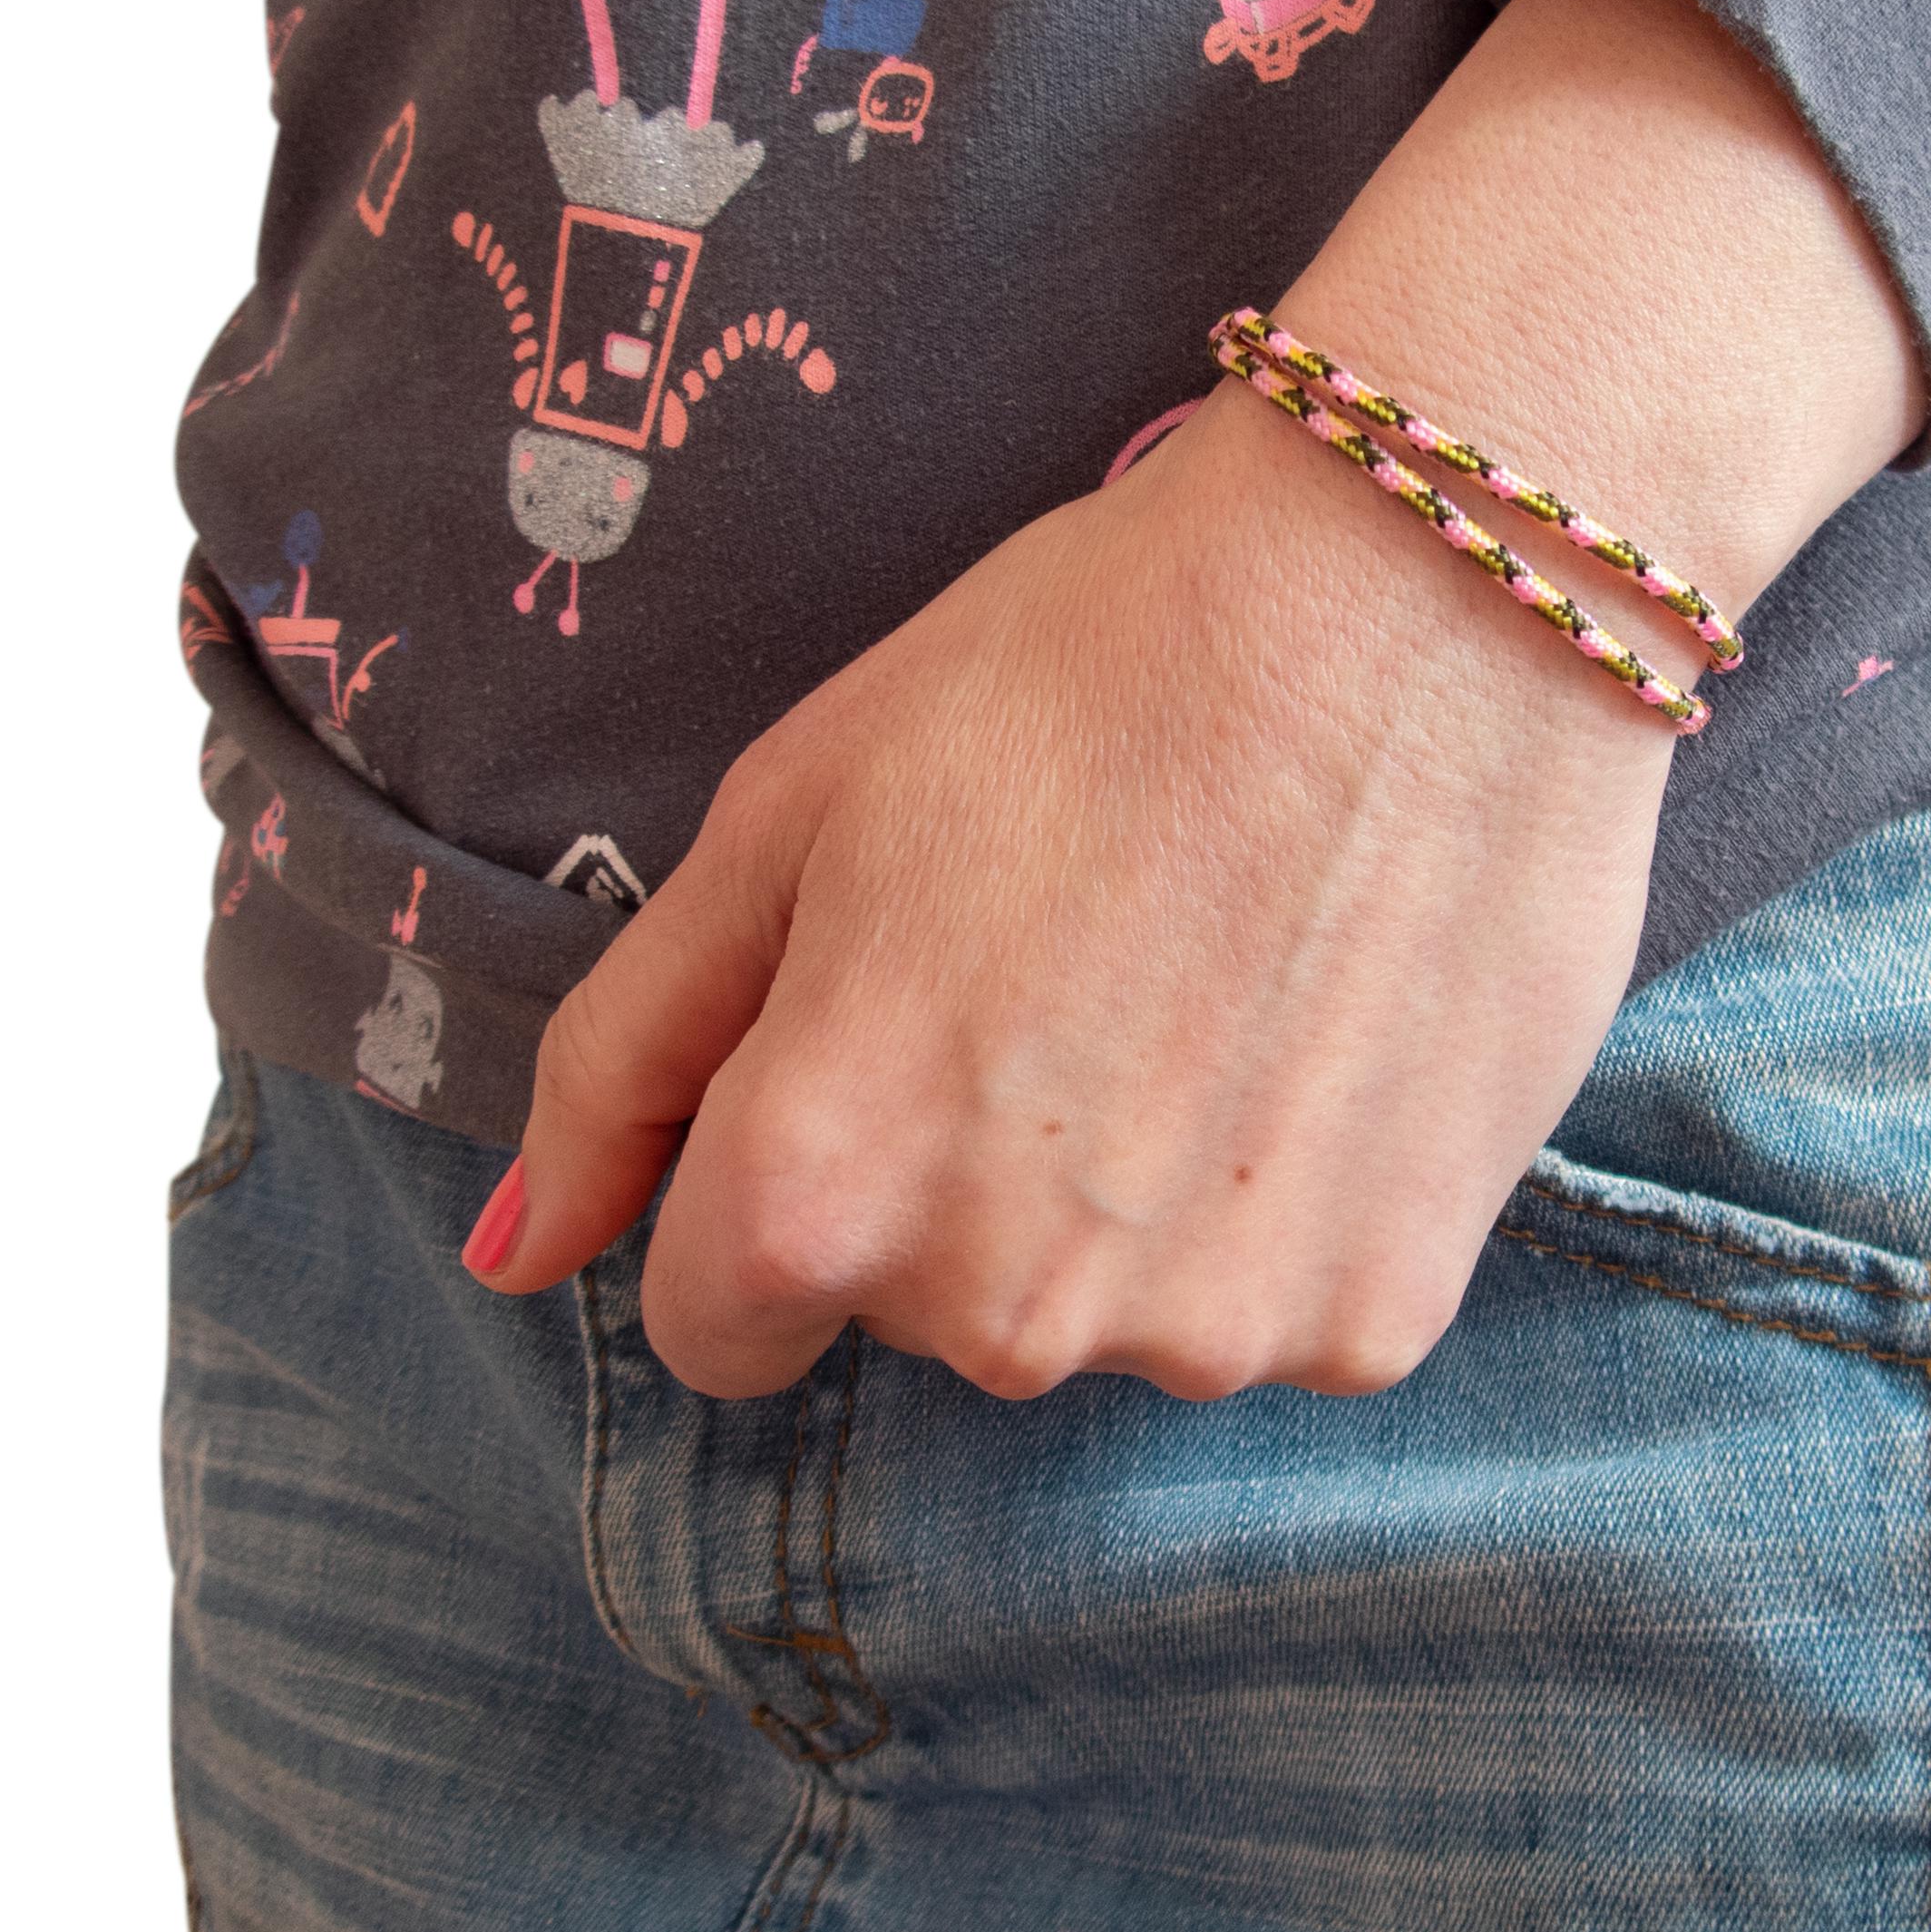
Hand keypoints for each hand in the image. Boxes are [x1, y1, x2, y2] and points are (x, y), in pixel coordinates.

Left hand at [463, 0, 1922, 1397]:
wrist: (1418, 597)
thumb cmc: (1074, 672)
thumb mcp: (786, 820)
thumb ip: (624, 1061)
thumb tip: (511, 1257)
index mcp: (819, 1187)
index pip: (720, 1320)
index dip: (776, 1178)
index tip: (875, 1049)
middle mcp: (999, 1313)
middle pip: (918, 1315)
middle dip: (950, 1180)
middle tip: (1059, 966)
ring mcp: (1202, 1334)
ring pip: (1099, 1317)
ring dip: (1120, 1202)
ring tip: (1206, 986)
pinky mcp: (1375, 1317)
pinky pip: (1266, 1310)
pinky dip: (1274, 1209)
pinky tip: (1314, 1037)